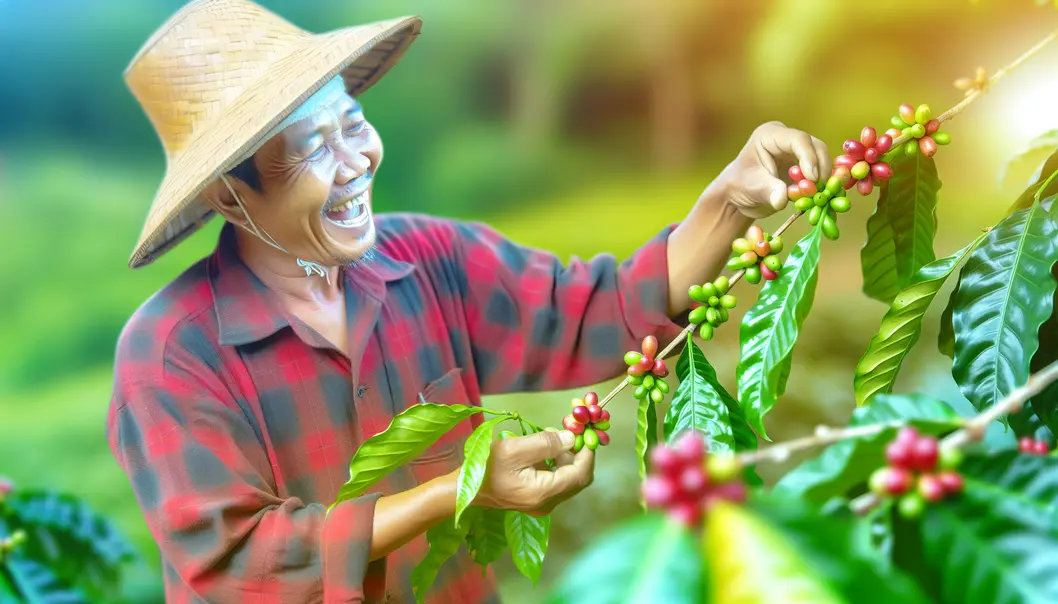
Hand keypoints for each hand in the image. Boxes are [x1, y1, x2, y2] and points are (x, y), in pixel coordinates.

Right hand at [473, 430, 593, 515]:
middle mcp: (548, 504)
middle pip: (578, 480)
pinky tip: (545, 452)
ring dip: (568, 459)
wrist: (465, 490)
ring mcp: (542, 505)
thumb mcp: (515, 448)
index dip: (587, 453)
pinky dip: (558, 466)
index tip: (585, 432)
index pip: (580, 474)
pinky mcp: (536, 501)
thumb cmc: (487, 467)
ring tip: (553, 438)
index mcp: (544, 492)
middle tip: (570, 433)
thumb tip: (570, 438)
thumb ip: (546, 443)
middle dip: (578, 455)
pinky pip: (557, 484)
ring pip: (568, 481)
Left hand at [712, 121, 831, 218]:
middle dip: (821, 167)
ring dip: (824, 176)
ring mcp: (798, 151)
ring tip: (818, 194)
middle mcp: (787, 139)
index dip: (809, 157)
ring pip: (822, 158)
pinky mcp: (805, 165)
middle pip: (815, 146)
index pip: (798, 139)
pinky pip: (821, 170)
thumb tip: (782, 199)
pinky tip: (821, 195)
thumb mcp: (751, 188)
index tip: (812, 178)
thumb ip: (768, 191)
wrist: (739, 196)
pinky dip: (824, 182)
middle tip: (819, 189)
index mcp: (770, 135)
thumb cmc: (740, 186)